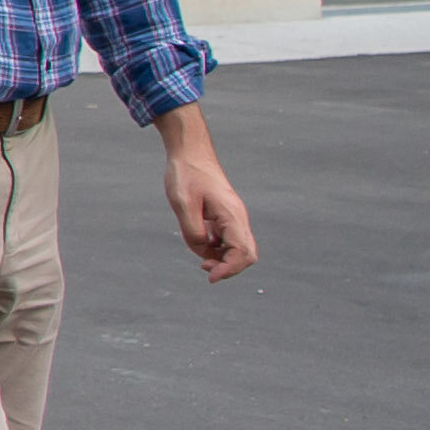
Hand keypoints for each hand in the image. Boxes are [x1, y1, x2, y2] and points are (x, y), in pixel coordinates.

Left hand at [155, 109, 257, 280]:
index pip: (242, 253)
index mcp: (231, 215)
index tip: (209, 276)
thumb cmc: (186, 174)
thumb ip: (193, 231)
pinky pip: (228, 239)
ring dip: (222, 259)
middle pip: (246, 254)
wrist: (190, 153)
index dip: (229, 269)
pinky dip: (218, 249)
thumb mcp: (182, 204)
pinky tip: (202, 246)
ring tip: (202, 260)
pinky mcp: (226, 215)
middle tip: (204, 269)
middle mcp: (238, 218)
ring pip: (238, 248)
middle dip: (228, 267)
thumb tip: (202, 252)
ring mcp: (233, 217)